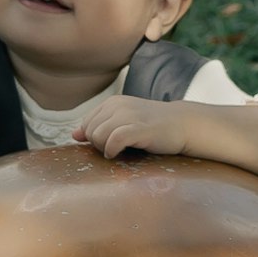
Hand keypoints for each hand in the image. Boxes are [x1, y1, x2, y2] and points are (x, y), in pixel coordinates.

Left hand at [73, 97, 192, 159]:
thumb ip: (100, 126)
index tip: (110, 143)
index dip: (94, 138)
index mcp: (113, 103)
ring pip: (98, 136)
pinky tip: (119, 154)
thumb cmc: (153, 126)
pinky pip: (114, 140)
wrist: (183, 124)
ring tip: (120, 151)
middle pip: (90, 131)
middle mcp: (118, 106)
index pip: (86, 124)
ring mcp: (129, 116)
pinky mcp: (139, 128)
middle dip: (99, 144)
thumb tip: (74, 135)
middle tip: (117, 148)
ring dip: (105, 149)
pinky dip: (112, 150)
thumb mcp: (123, 122)